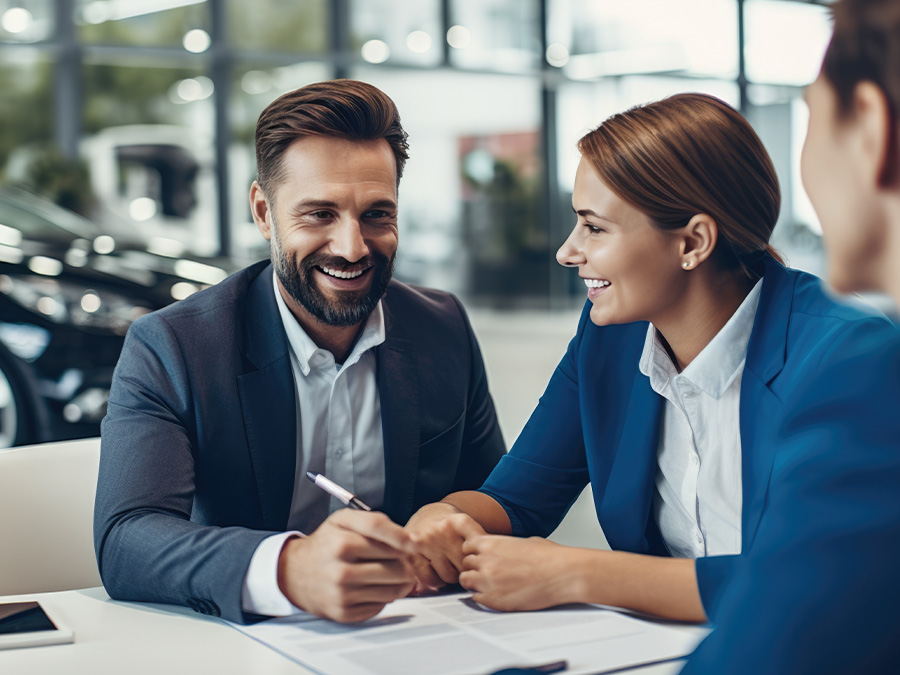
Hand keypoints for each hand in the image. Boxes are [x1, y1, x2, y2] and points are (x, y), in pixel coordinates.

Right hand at [277, 509, 416, 622]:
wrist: (296, 573)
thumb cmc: (326, 544)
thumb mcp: (343, 521)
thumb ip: (376, 522)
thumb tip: (409, 540)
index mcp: (342, 542)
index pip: (385, 538)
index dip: (404, 540)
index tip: (413, 544)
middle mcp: (341, 569)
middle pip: (396, 567)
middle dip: (404, 563)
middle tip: (400, 560)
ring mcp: (343, 593)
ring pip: (393, 589)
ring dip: (400, 582)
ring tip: (391, 573)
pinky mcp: (345, 612)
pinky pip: (381, 605)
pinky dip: (383, 596)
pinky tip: (373, 586)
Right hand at [405, 502, 485, 589]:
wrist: (428, 515)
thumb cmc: (453, 527)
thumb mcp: (469, 527)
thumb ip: (482, 542)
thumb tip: (490, 565)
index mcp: (460, 521)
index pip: (479, 547)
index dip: (481, 558)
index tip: (480, 558)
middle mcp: (442, 530)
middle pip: (465, 566)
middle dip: (467, 569)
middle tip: (464, 563)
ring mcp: (425, 542)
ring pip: (449, 576)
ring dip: (452, 576)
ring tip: (450, 566)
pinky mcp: (412, 554)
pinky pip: (430, 579)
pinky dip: (436, 581)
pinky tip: (438, 572)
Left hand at [459, 535, 580, 611]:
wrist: (563, 574)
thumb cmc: (549, 557)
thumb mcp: (523, 541)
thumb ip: (505, 546)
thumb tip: (503, 551)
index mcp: (491, 543)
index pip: (467, 547)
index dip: (474, 553)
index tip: (481, 557)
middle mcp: (485, 561)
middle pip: (465, 564)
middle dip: (474, 567)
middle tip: (487, 572)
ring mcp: (488, 582)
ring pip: (466, 581)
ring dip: (475, 583)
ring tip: (489, 584)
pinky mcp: (495, 600)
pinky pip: (476, 599)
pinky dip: (483, 597)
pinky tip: (496, 595)